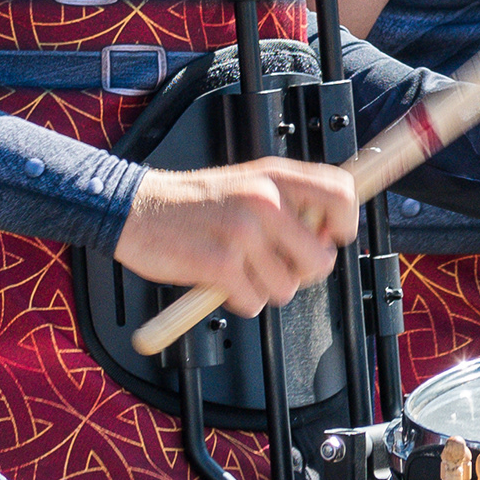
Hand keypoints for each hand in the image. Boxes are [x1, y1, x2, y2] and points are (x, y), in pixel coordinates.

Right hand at [114, 156, 359, 316]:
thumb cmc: (194, 203)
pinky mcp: (219, 264)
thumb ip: (289, 202)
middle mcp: (264, 200)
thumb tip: (328, 236)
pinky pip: (253, 302)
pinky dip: (238, 300)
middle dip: (301, 274)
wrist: (135, 208)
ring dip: (263, 288)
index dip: (344, 224)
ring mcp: (242, 233)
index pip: (343, 195)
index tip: (328, 238)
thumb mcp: (249, 183)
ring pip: (286, 288)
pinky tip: (219, 280)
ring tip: (238, 268)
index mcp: (275, 176)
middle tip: (274, 266)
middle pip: (321, 260)